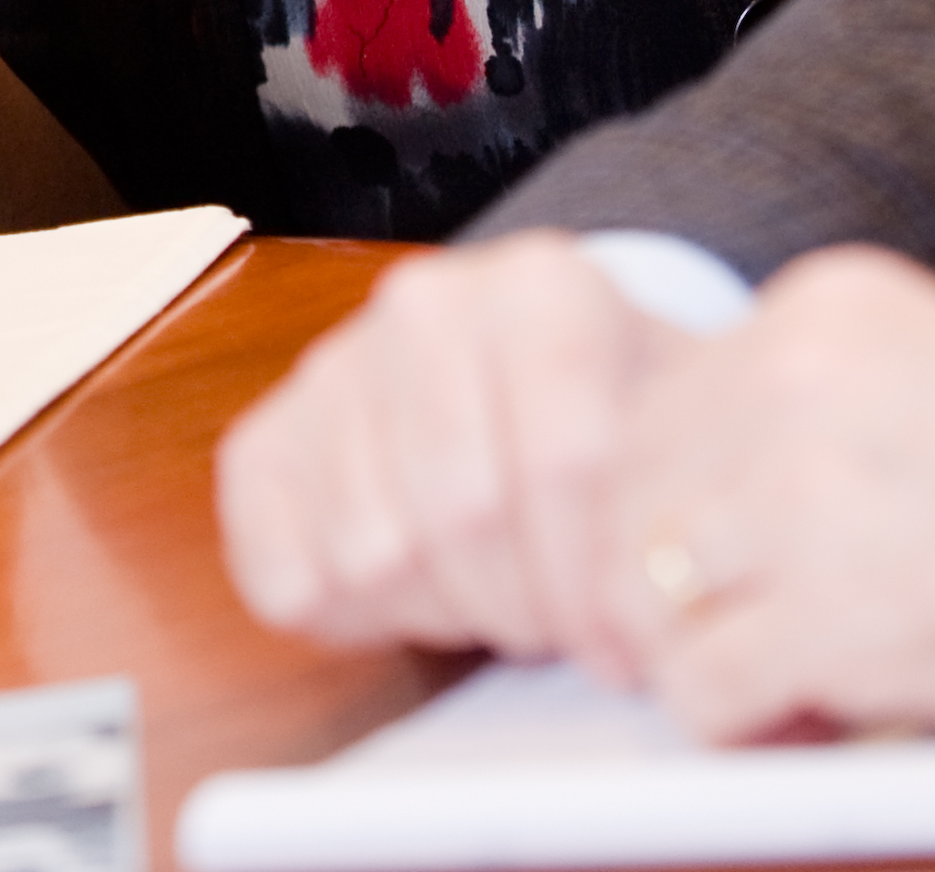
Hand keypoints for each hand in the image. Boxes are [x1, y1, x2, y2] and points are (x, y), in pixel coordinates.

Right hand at [217, 231, 687, 675]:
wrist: (529, 382)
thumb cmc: (612, 423)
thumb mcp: (671, 436)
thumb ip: (669, 505)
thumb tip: (648, 628)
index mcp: (540, 288)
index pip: (563, 461)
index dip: (592, 582)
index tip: (620, 645)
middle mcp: (424, 304)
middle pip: (461, 511)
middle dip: (519, 608)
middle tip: (554, 635)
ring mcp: (332, 366)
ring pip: (370, 553)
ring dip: (441, 616)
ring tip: (493, 607)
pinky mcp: (263, 440)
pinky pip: (282, 572)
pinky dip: (347, 620)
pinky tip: (411, 601)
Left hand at [598, 247, 934, 740]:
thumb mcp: (928, 366)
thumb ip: (808, 407)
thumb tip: (695, 506)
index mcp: (811, 313)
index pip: (653, 412)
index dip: (660, 506)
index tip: (696, 565)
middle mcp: (787, 386)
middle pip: (625, 499)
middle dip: (646, 583)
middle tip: (696, 639)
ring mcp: (804, 501)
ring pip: (642, 591)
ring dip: (682, 651)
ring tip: (759, 676)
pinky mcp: (840, 620)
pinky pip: (703, 685)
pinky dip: (728, 717)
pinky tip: (794, 716)